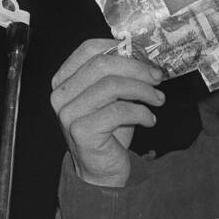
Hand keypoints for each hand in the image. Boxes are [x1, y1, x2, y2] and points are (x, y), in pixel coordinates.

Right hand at [50, 40, 164, 186]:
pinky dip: (141, 113)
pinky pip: (119, 111)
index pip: (88, 49)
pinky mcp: (82, 131)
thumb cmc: (109, 132)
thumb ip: (119, 75)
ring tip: (158, 99)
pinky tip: (150, 120)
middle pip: (101, 65)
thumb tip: (143, 54)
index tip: (144, 57)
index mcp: (65, 81)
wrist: (102, 171)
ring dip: (143, 91)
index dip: (119, 48)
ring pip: (112, 86)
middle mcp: (61, 95)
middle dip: (136, 68)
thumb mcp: (113, 98)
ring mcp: (68, 113)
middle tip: (157, 77)